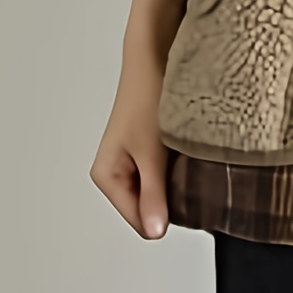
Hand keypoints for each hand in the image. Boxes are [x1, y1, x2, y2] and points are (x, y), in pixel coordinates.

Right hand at [90, 46, 172, 239]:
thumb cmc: (146, 98)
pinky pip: (168, 177)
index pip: (140, 221)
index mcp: (106, 177)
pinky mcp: (149, 154)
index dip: (165, 214)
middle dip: (172, 199)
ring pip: (162, 193)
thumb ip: (154, 194)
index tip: (185, 196)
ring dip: (177, 183)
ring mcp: (133, 164)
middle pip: (151, 210)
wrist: (155, 61)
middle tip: (185, 173)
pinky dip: (180, 171)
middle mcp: (116, 173)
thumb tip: (154, 231)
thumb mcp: (152, 153)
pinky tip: (186, 155)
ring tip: (184, 160)